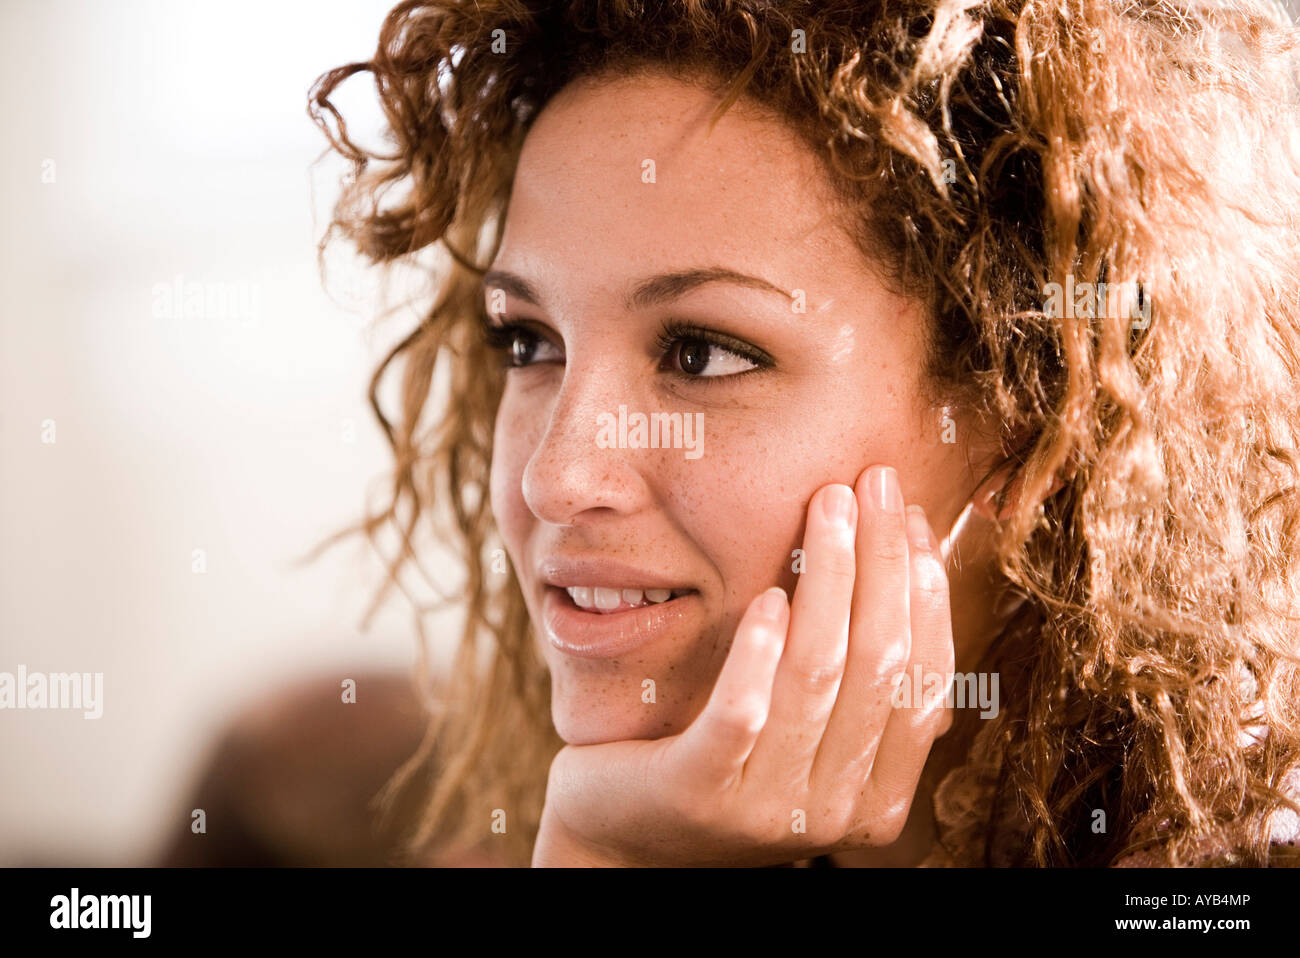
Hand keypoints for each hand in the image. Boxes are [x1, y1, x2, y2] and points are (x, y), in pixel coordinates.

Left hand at [531, 464, 955, 866]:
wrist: (624, 838)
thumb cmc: (723, 766)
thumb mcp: (804, 738)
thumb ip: (853, 689)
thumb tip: (906, 572)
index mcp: (878, 797)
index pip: (926, 683)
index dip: (926, 594)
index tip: (918, 521)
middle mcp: (835, 811)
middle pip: (879, 663)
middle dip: (883, 560)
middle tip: (876, 483)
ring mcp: (768, 806)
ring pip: (818, 674)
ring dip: (830, 577)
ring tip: (829, 505)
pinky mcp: (700, 789)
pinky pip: (743, 710)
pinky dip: (760, 648)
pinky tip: (767, 594)